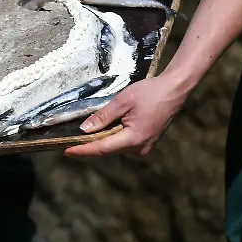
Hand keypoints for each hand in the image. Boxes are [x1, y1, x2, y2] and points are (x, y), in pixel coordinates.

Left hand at [63, 73, 189, 157]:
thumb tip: (84, 129)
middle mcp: (140, 148)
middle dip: (90, 144)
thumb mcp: (122, 101)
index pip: (102, 148)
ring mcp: (145, 147)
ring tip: (86, 132)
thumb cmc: (149, 92)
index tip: (67, 151)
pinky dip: (113, 137)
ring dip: (102, 140)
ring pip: (116, 147)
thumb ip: (102, 116)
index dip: (83, 150)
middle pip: (108, 149)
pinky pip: (124, 143)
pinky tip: (104, 129)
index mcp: (134, 138)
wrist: (174, 90)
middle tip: (69, 141)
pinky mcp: (146, 143)